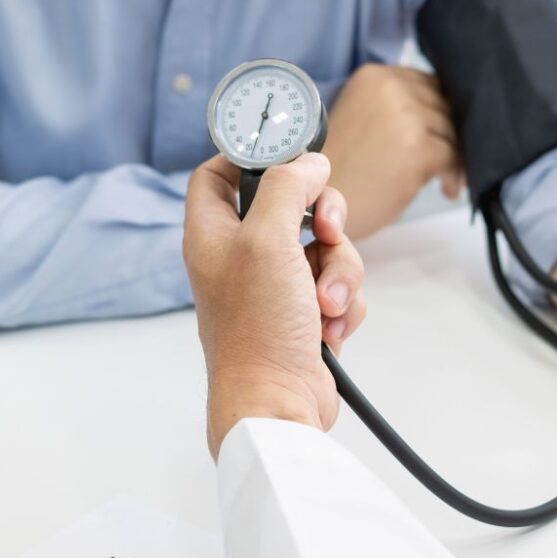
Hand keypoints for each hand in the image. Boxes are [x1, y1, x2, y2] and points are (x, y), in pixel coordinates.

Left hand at [183, 153, 367, 456]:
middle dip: (322, 216)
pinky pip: (338, 283)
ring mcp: (275, 285)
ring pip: (325, 245)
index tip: (288, 152)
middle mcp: (241, 255)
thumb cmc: (258, 329)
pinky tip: (328, 326)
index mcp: (214, 232)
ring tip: (324, 304)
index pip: (218, 172)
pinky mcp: (305, 312)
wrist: (278, 405)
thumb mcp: (266, 239)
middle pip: (290, 202)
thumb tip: (309, 164)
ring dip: (339, 270)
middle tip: (325, 230)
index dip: (250, 155)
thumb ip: (286, 187)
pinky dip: (342, 301)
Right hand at [321, 64, 463, 239]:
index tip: (442, 130)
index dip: (439, 109)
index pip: (427, 83)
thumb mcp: (360, 117)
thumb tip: (442, 111)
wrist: (317, 203)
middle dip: (450, 132)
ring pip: (452, 131)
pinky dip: (454, 174)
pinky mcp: (418, 147)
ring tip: (448, 176)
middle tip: (451, 157)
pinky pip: (453, 156)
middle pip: (444, 104)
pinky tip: (447, 188)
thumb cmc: (339, 169)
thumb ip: (393, 105)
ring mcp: (405, 116)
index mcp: (375, 77)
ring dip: (456, 155)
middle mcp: (391, 89)